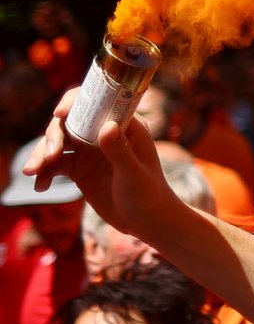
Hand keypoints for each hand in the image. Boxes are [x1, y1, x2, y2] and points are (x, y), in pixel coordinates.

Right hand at [23, 87, 180, 240]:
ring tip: (33, 173)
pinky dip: (44, 172)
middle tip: (51, 156)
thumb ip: (120, 151)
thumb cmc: (149, 195)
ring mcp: (90, 151)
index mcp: (125, 126)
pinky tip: (40, 186)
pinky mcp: (80, 169)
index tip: (60, 114)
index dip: (76, 102)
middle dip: (54, 136)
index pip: (98, 103)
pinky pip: (55, 164)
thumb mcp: (135, 174)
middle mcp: (105, 133)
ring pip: (58, 143)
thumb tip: (107, 126)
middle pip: (71, 123)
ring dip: (43, 154)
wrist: (146, 221)